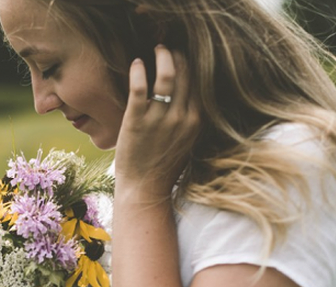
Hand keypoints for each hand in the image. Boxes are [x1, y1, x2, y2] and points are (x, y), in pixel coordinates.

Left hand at [115, 45, 200, 196]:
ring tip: (156, 49)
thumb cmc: (162, 167)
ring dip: (162, 56)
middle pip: (186, 74)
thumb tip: (191, 99)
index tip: (184, 55)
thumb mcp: (186, 142)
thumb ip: (190, 120)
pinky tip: (136, 63)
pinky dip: (138, 71)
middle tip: (169, 48)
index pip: (199, 83)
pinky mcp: (137, 121)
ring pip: (166, 75)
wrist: (145, 190)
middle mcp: (181, 117)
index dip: (192, 64)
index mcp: (196, 121)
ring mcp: (159, 119)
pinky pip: (140, 87)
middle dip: (179, 55)